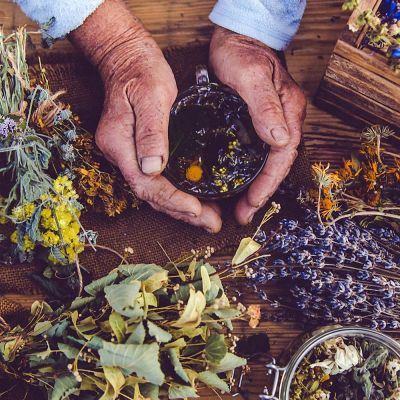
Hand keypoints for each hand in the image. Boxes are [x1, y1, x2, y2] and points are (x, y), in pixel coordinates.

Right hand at [70, 0, 221, 232]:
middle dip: (182, 212)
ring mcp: (129, 155)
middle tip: (212, 223)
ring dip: (181, 208)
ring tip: (209, 219)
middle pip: (150, 195)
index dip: (172, 200)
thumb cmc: (141, 73)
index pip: (145, 184)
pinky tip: (195, 200)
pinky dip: (177, 194)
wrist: (126, 59)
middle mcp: (122, 155)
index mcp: (120, 144)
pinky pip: (158, 181)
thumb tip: (152, 168)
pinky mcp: (140, 152)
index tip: (197, 210)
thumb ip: (151, 132)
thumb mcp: (151, 96)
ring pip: (155, 191)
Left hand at [210, 27, 306, 224]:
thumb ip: (266, 107)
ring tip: (239, 208)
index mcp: (288, 113)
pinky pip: (257, 154)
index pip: (282, 156)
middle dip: (261, 192)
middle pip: (277, 165)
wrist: (238, 37)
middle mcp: (284, 121)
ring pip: (268, 162)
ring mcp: (273, 123)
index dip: (268, 183)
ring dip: (255, 187)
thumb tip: (280, 140)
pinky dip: (249, 172)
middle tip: (242, 215)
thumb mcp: (251, 77)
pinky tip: (236, 182)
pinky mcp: (259, 123)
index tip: (251, 203)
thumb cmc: (243, 53)